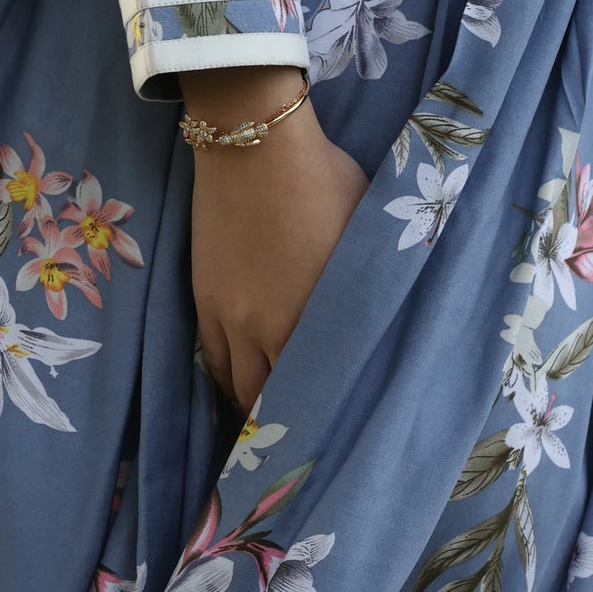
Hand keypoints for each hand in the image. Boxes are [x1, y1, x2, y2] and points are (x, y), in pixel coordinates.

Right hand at [182, 66, 368, 414]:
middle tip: (302, 449)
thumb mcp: (364, 234)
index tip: (337, 441)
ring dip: (250, 409)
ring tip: (266, 429)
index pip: (316, 391)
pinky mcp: (203, 297)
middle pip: (268, 402)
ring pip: (235, 385)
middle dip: (283, 428)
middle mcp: (264, 328)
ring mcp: (227, 315)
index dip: (325, 421)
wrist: (252, 142)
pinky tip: (237, 389)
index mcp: (311, 317)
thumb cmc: (323, 180)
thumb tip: (390, 314)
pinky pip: (212, 357)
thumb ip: (370, 286)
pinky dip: (225, 381)